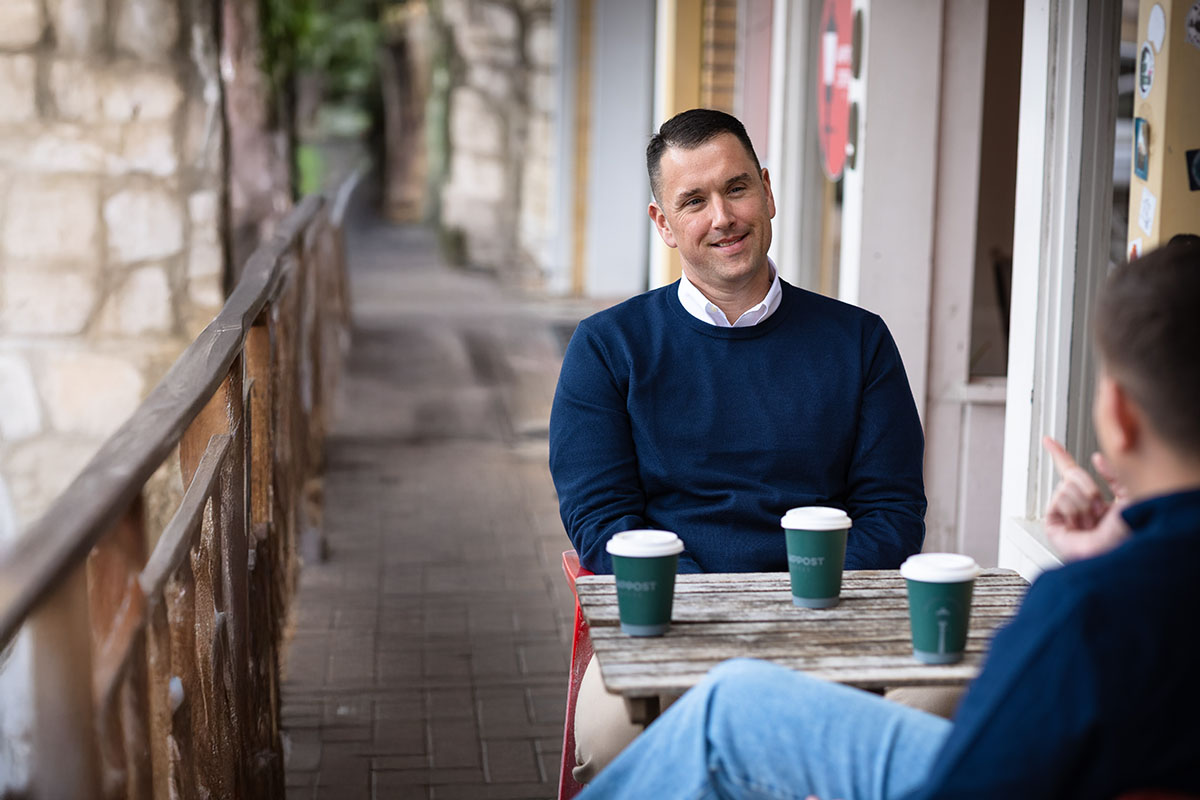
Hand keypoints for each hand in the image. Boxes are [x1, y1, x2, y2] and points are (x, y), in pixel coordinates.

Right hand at [1042, 436, 1129, 560]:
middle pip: (1071, 476)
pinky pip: (1057, 502)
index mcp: (1096, 502)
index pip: (1073, 473)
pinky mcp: (1054, 528)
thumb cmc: (1135, 530)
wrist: (1127, 552)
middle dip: (1089, 488)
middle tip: (1099, 507)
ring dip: (1084, 502)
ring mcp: (1066, 518)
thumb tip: (1096, 458)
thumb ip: (1113, 474)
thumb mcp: (1131, 493)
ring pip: (1065, 488)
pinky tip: (1082, 526)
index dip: (1060, 456)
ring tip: (1094, 522)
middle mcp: (1080, 508)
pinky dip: (1073, 510)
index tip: (1048, 441)